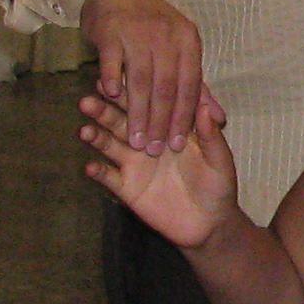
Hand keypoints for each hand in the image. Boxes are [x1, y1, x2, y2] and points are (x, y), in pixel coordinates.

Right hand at [80, 87, 239, 248]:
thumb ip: (211, 136)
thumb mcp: (219, 160)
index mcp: (166, 128)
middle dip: (104, 111)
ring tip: (84, 130)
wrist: (208, 224)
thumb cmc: (217, 186)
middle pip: (121, 122)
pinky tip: (89, 166)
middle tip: (87, 101)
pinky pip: (109, 178)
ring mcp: (134, 164)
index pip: (147, 106)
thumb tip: (207, 107)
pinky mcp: (127, 188)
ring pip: (109, 146)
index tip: (116, 79)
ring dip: (96, 137)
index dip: (132, 93)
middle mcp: (145, 141)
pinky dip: (98, 172)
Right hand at [81, 0, 204, 154]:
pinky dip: (113, 81)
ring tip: (135, 140)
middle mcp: (167, 36)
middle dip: (161, 122)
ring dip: (138, 113)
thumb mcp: (180, 49)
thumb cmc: (151, 26)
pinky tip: (111, 101)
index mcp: (188, 41)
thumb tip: (219, 118)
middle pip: (166, 87)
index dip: (184, 118)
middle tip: (154, 150)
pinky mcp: (111, 31)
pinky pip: (113, 62)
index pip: (189, 86)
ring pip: (141, 80)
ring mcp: (138, 32)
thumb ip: (197, 85)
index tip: (178, 146)